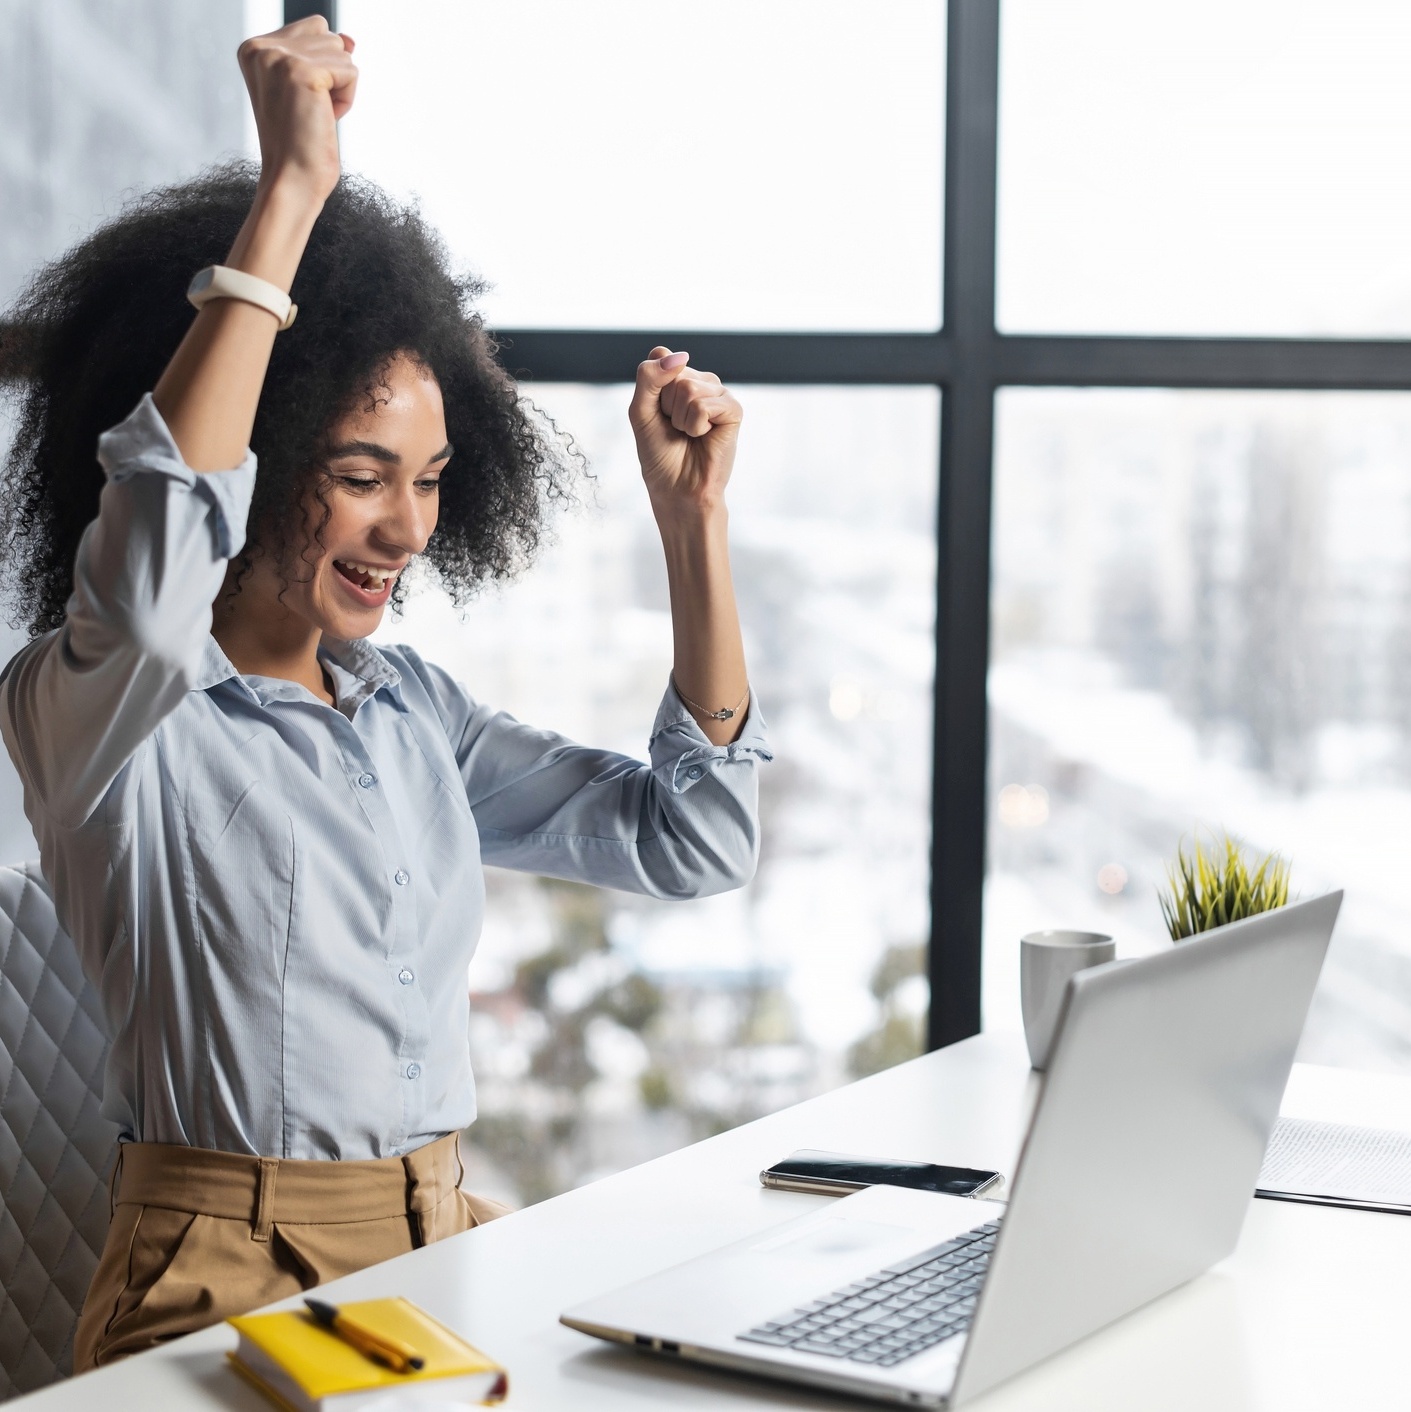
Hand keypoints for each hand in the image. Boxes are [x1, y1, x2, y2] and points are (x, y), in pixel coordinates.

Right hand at [238, 16, 357, 204]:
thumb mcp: (309, 89)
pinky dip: (346, 100)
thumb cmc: (300, 142)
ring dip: (340, 89)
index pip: (314, 28)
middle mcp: (262, 47)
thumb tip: (350, 39)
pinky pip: (351, 72)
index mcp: (254, 48)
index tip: (301, 100)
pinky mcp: (303, 73)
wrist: (292, 179)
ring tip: (315, 115)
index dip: (322, 67)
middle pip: (330, 36)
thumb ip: (323, 54)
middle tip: (309, 110)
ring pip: (343, 52)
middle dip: (333, 76)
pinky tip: (324, 118)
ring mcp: (280, 58)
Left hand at [629, 347, 742, 519]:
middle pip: (674, 374)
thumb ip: (649, 378)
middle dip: (666, 407)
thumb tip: (680, 356)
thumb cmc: (660, 454)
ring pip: (688, 388)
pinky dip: (695, 426)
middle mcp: (701, 381)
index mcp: (680, 378)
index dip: (652, 391)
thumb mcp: (641, 411)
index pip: (660, 357)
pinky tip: (704, 437)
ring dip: (681, 419)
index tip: (658, 414)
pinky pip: (703, 405)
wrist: (678, 489)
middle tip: (676, 429)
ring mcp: (719, 394)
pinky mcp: (733, 410)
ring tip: (689, 434)